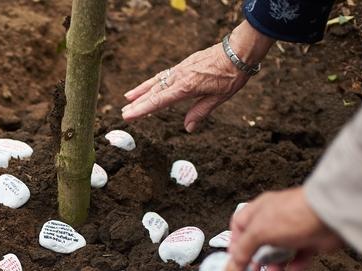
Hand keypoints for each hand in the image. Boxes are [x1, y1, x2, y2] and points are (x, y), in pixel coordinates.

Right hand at [122, 21, 272, 131]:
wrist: (238, 51)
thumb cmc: (231, 75)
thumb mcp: (219, 97)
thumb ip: (201, 112)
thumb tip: (188, 128)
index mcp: (186, 87)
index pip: (159, 100)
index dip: (142, 109)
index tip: (129, 115)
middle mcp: (179, 77)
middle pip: (153, 92)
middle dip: (137, 103)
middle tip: (123, 113)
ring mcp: (180, 70)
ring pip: (156, 82)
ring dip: (141, 91)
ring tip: (127, 99)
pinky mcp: (183, 65)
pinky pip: (163, 75)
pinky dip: (152, 82)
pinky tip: (147, 86)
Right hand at [227, 187, 342, 270]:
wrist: (329, 216)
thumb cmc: (292, 215)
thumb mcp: (258, 233)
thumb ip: (242, 253)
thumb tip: (230, 269)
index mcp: (258, 211)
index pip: (239, 227)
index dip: (235, 244)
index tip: (233, 261)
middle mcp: (274, 218)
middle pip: (258, 243)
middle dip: (254, 259)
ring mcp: (292, 229)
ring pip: (278, 252)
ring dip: (274, 265)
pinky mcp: (309, 240)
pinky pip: (298, 256)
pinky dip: (295, 265)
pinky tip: (293, 269)